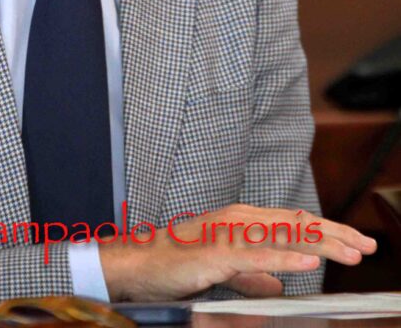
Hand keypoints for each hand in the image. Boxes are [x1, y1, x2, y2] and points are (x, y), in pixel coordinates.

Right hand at [99, 204, 376, 298]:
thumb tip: (279, 285)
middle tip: (367, 244)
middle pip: (296, 224)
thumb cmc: (176, 264)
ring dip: (321, 244)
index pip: (294, 224)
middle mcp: (239, 219)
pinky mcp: (216, 253)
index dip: (328, 232)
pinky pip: (257, 257)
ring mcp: (228, 233)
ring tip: (351, 252)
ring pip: (283, 236)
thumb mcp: (223, 269)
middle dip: (335, 234)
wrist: (137, 265)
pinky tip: (308, 265)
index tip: (356, 242)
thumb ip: (253, 275)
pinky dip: (285, 260)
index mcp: (242, 221)